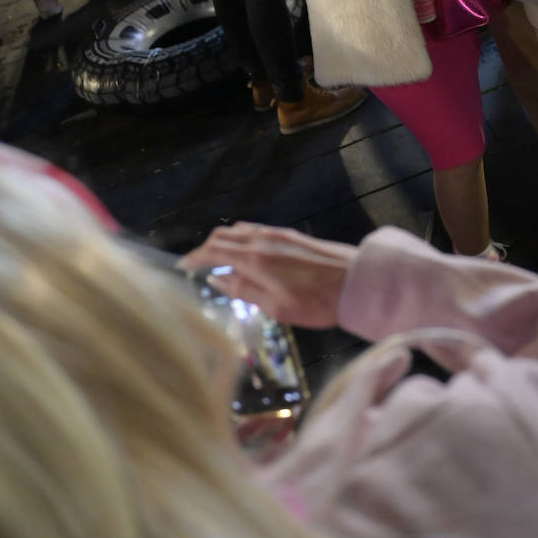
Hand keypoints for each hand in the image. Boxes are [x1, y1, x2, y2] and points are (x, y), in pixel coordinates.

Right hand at [179, 222, 355, 327]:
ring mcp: (278, 235)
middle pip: (223, 236)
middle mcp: (263, 240)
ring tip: (216, 260)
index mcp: (255, 259)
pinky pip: (256, 230)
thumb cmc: (317, 302)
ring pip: (239, 230)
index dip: (194, 258)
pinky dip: (240, 238)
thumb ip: (244, 291)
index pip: (214, 252)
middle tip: (196, 265)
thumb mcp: (276, 307)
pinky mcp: (291, 235)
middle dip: (205, 248)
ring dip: (223, 241)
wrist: (356, 281)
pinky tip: (244, 252)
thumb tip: (218, 279)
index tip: (182, 266)